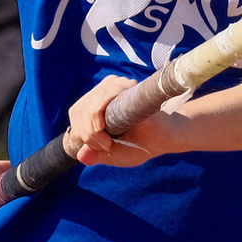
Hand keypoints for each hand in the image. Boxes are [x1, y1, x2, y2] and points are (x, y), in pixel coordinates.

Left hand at [65, 75, 185, 168]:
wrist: (165, 138)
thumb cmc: (141, 145)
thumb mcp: (113, 154)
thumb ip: (96, 155)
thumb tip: (79, 155)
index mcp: (98, 103)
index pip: (76, 112)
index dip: (79, 131)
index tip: (98, 146)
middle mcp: (105, 91)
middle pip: (79, 110)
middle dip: (85, 133)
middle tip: (104, 146)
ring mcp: (116, 86)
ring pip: (88, 105)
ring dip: (91, 129)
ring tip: (107, 143)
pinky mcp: (126, 87)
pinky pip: (102, 97)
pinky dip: (97, 119)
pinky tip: (108, 133)